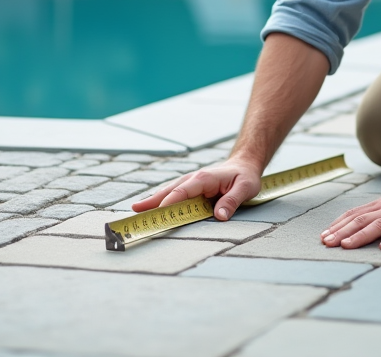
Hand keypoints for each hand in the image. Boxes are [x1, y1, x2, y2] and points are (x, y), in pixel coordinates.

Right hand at [130, 157, 261, 220]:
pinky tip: (151, 206)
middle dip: (153, 200)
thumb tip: (220, 216)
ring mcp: (191, 183)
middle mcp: (194, 179)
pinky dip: (161, 199)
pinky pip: (174, 194)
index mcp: (204, 179)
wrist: (245, 164)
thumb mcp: (245, 188)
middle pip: (170, 191)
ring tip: (137, 209)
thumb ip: (232, 201)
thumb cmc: (245, 177)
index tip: (159, 212)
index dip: (170, 201)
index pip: (183, 191)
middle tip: (135, 211)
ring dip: (153, 200)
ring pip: (169, 191)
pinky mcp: (192, 188)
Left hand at [320, 189, 380, 249]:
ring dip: (361, 235)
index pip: (354, 214)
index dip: (337, 225)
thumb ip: (375, 218)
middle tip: (327, 243)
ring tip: (347, 245)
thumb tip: (349, 232)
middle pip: (362, 219)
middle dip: (342, 232)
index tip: (323, 237)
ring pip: (379, 224)